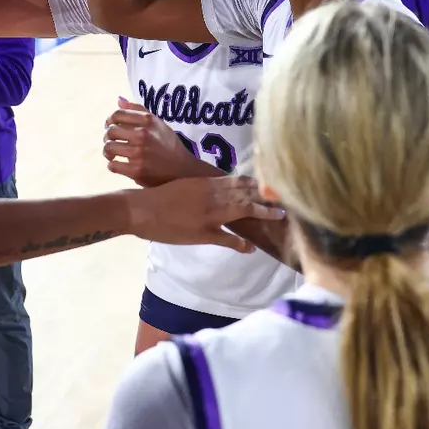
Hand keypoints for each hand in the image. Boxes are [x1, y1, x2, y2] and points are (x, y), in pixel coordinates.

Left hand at [103, 98, 206, 186]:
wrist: (182, 170)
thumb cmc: (169, 145)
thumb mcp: (158, 123)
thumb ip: (138, 110)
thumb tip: (119, 100)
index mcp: (148, 121)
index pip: (117, 114)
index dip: (110, 120)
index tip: (110, 125)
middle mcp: (143, 135)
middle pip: (111, 131)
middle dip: (107, 136)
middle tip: (111, 141)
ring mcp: (139, 153)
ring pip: (109, 148)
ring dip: (108, 151)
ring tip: (112, 154)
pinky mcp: (136, 171)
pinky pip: (112, 165)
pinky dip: (112, 165)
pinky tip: (118, 164)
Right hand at [123, 175, 284, 252]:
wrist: (141, 209)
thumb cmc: (158, 196)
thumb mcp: (184, 185)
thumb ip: (202, 186)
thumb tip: (216, 186)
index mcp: (207, 183)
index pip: (239, 180)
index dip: (258, 183)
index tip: (273, 182)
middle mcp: (213, 195)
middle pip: (247, 193)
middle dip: (267, 195)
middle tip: (287, 196)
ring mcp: (209, 215)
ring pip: (243, 211)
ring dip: (263, 213)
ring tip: (279, 216)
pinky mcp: (203, 234)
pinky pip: (228, 239)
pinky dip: (241, 244)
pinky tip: (250, 248)